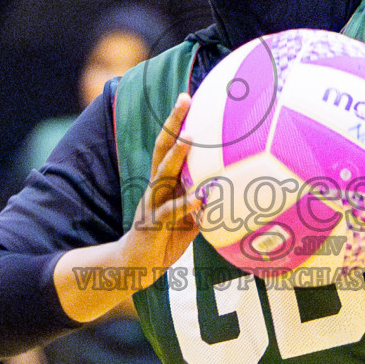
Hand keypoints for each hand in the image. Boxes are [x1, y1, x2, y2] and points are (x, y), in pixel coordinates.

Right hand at [116, 92, 199, 272]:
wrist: (135, 265)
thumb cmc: (164, 238)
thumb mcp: (188, 217)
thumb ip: (203, 202)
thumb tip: (229, 191)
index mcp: (163, 182)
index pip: (169, 146)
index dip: (177, 123)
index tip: (188, 98)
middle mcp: (156, 186)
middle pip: (162, 148)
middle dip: (173, 123)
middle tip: (184, 98)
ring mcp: (152, 203)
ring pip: (163, 173)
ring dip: (177, 155)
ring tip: (190, 138)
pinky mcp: (153, 224)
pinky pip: (170, 211)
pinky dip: (185, 204)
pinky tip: (200, 198)